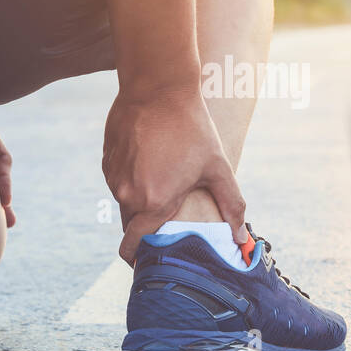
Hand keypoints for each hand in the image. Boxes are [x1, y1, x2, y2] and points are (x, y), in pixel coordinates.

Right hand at [103, 88, 245, 262]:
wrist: (158, 86)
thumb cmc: (193, 128)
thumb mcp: (218, 167)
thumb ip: (232, 206)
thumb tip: (243, 239)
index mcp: (153, 201)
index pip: (133, 246)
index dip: (138, 259)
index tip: (147, 263)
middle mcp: (127, 193)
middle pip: (131, 225)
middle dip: (145, 228)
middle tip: (165, 222)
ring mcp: (113, 175)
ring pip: (124, 201)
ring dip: (139, 200)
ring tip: (163, 181)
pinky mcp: (107, 159)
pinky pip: (117, 180)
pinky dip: (131, 179)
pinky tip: (151, 162)